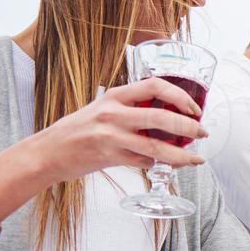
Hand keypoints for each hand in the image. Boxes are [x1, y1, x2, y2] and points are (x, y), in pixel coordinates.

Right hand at [30, 77, 208, 182]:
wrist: (47, 152)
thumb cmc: (77, 130)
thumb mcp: (103, 109)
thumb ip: (131, 109)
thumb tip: (166, 116)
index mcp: (115, 96)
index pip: (155, 85)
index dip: (179, 95)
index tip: (194, 107)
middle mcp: (113, 113)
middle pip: (161, 117)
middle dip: (188, 126)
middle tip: (202, 132)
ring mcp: (110, 136)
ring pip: (155, 146)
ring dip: (181, 154)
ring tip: (196, 159)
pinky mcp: (108, 157)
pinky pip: (142, 162)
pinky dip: (155, 164)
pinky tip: (161, 165)